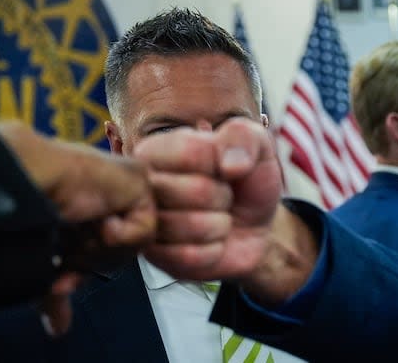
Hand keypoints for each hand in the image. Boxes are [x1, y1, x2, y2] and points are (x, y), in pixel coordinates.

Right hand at [0, 121, 156, 333]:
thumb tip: (59, 329)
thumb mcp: (54, 257)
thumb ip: (65, 283)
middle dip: (91, 260)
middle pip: (123, 254)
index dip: (85, 268)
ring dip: (100, 246)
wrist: (29, 185)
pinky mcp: (144, 184)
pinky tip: (99, 217)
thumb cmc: (33, 211)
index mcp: (100, 208)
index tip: (62, 280)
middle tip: (70, 246)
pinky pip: (143, 231)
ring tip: (81, 227)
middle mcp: (119, 197)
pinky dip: (117, 233)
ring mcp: (133, 188)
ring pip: (134, 246)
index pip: (110, 254)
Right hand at [136, 118, 316, 304]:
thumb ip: (243, 136)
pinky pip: (191, 256)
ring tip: (215, 217)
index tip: (221, 166)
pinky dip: (213, 249)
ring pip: (191, 226)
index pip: (189, 151)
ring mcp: (146, 226)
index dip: (219, 161)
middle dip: (222, 196)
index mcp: (156, 150)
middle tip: (221, 196)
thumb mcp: (254, 144)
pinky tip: (210, 242)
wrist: (255, 226)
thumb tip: (229, 166)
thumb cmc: (245, 180)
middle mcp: (142, 187)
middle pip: (193, 191)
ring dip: (219, 224)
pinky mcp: (157, 260)